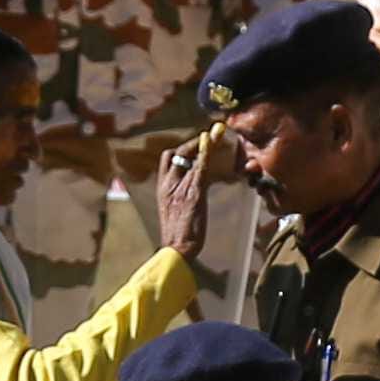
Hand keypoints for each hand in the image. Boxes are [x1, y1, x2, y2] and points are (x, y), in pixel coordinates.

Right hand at [155, 137, 209, 259]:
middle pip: (175, 154)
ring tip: (217, 132)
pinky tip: (213, 140)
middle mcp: (168, 184)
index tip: (193, 147)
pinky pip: (200, 166)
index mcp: (162, 189)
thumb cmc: (178, 237)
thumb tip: (185, 199)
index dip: (180, 151)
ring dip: (205, 143)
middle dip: (191, 144)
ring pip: (190, 157)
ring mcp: (180, 187)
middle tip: (208, 139)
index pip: (167, 161)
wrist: (176, 249)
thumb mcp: (174, 214)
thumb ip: (178, 201)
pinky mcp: (193, 191)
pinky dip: (206, 151)